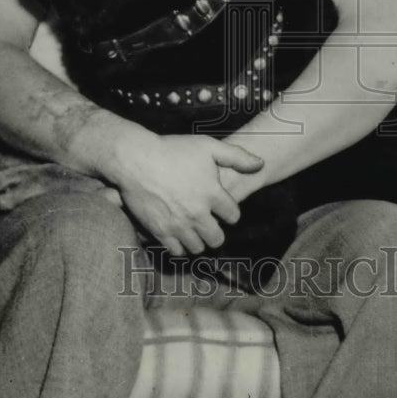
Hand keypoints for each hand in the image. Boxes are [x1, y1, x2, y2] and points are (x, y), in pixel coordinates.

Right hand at [112, 134, 263, 255]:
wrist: (136, 159)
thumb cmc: (173, 150)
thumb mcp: (208, 146)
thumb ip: (236, 156)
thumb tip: (260, 165)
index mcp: (213, 193)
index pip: (233, 216)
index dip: (228, 211)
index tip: (221, 207)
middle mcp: (198, 213)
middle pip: (217, 238)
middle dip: (216, 231)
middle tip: (208, 223)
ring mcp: (179, 224)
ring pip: (198, 247)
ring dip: (198, 240)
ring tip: (193, 229)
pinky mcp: (160, 231)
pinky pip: (177, 251)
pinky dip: (180, 246)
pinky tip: (178, 234)